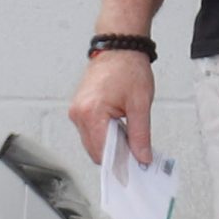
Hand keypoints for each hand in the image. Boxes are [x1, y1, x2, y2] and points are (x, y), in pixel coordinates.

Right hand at [69, 49, 155, 168]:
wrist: (120, 47)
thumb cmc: (128, 68)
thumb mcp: (141, 104)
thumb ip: (140, 135)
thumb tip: (141, 157)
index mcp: (91, 112)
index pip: (101, 152)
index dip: (118, 164)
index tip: (132, 171)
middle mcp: (79, 113)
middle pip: (95, 151)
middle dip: (115, 154)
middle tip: (136, 151)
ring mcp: (77, 111)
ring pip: (92, 142)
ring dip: (110, 143)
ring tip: (127, 131)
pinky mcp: (80, 108)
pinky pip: (90, 131)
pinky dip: (105, 134)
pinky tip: (119, 126)